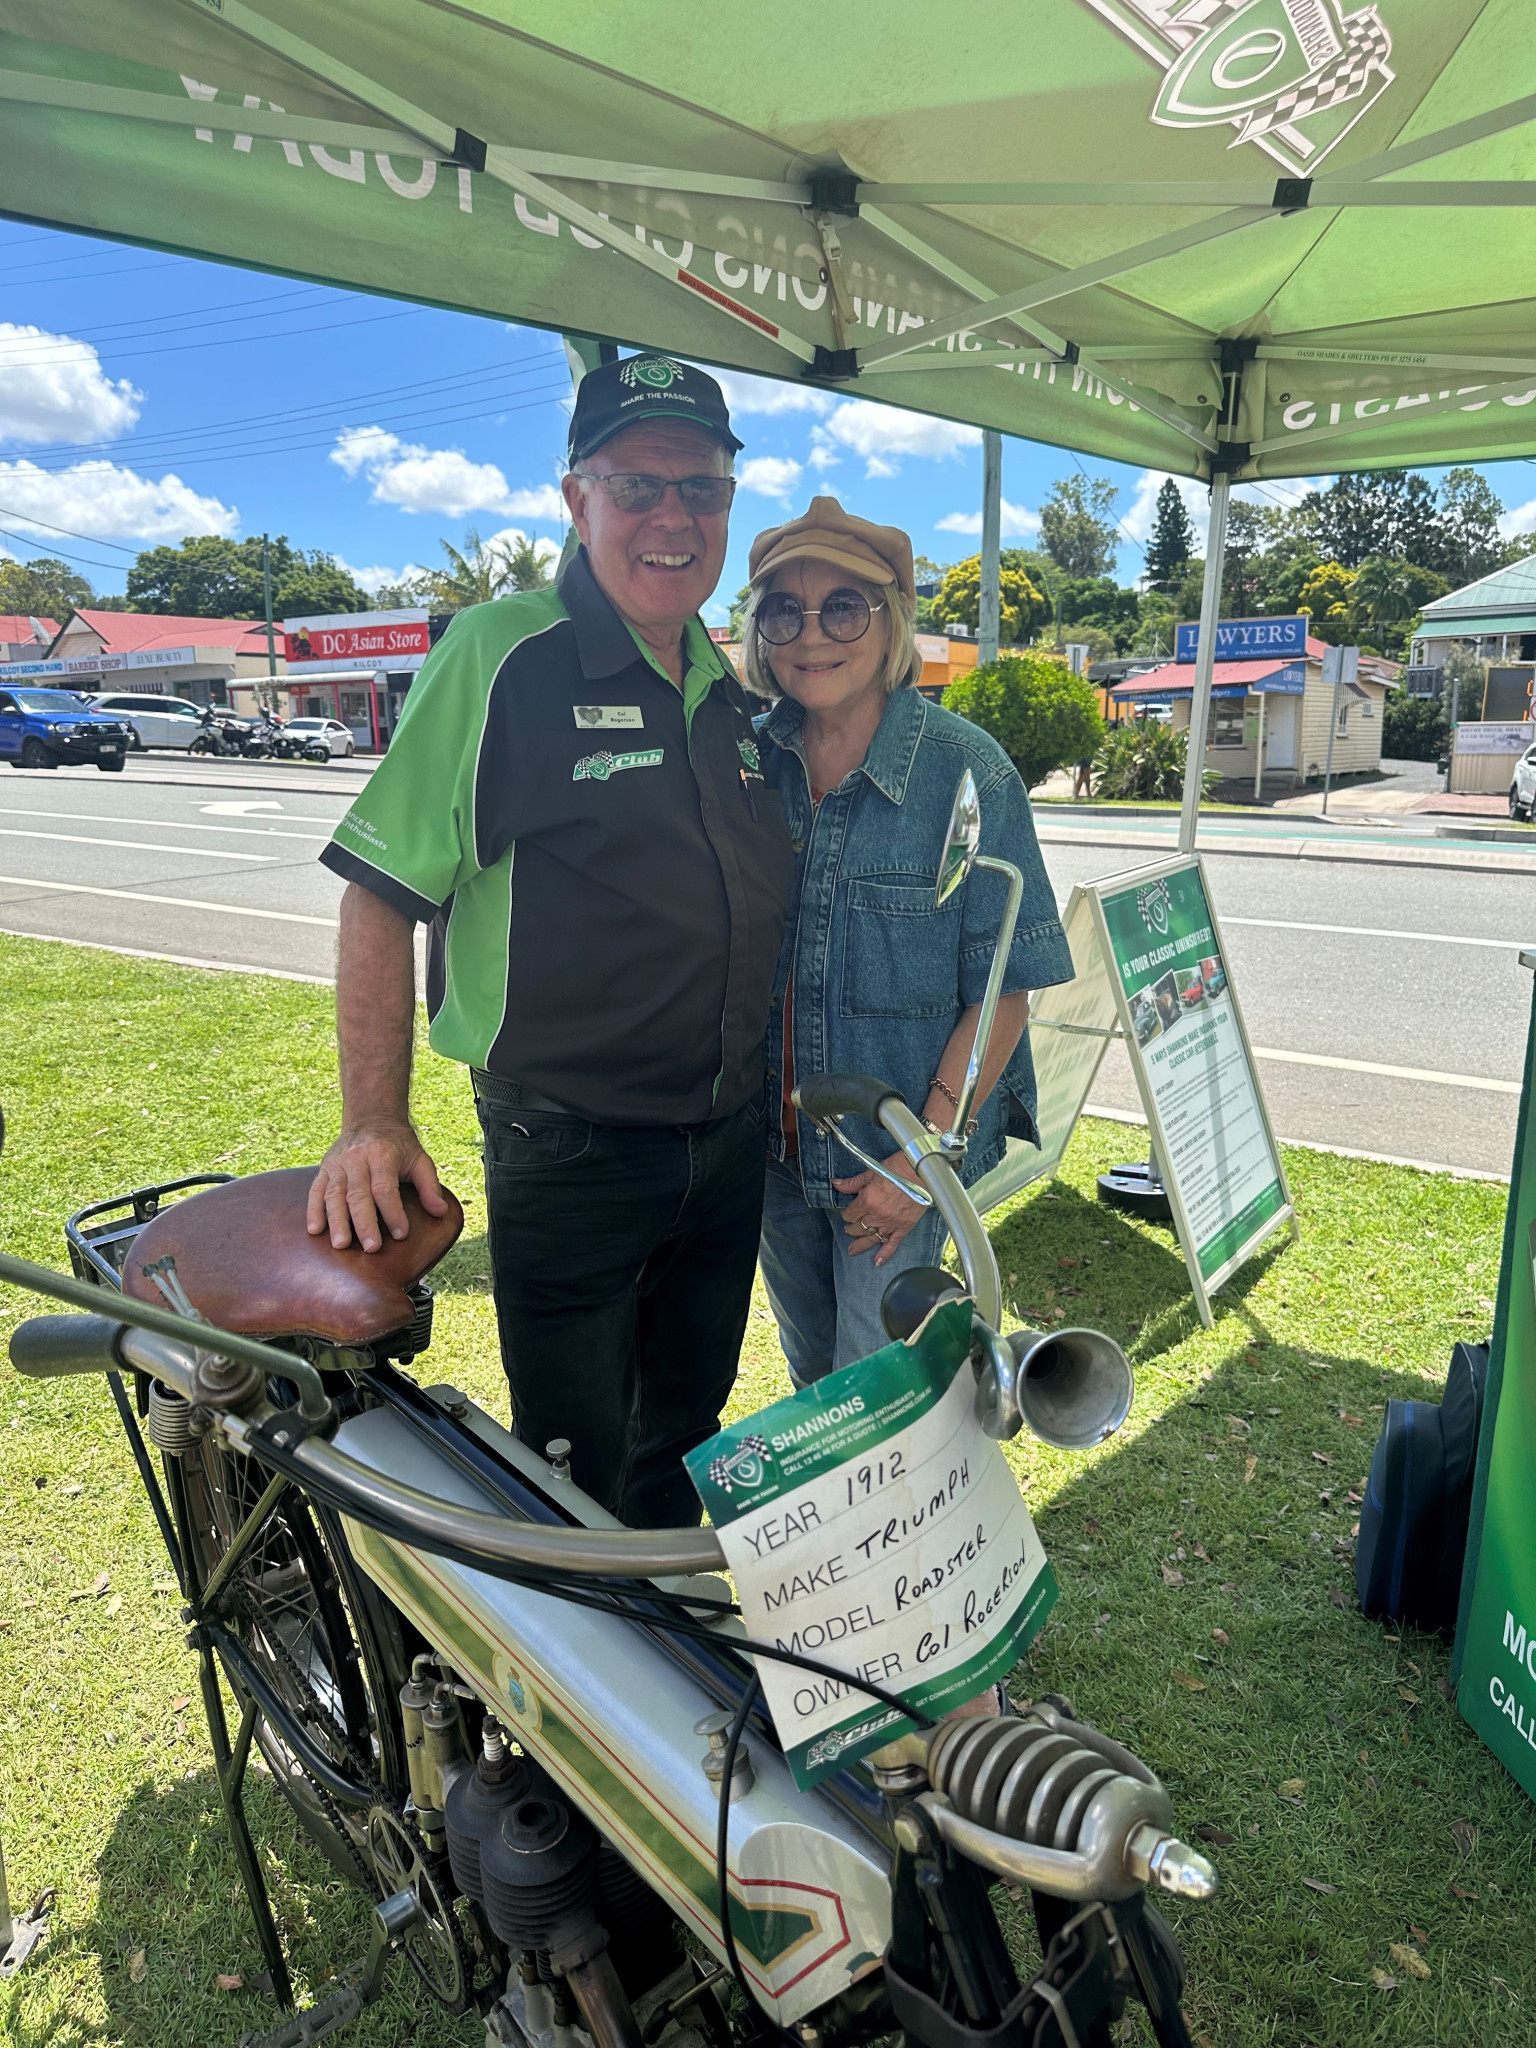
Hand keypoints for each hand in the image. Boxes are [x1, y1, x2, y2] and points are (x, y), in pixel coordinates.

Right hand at [306, 1122, 447, 1252]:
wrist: (371, 1118)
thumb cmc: (398, 1144)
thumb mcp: (419, 1158)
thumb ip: (430, 1186)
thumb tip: (440, 1212)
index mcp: (382, 1154)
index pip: (385, 1188)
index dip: (393, 1212)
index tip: (401, 1234)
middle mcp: (357, 1158)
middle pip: (358, 1194)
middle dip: (365, 1223)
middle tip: (371, 1248)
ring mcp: (338, 1163)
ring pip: (334, 1194)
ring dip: (337, 1221)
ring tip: (341, 1244)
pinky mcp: (324, 1168)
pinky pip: (316, 1190)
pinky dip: (314, 1210)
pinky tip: (315, 1230)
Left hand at [833, 1154, 925, 1266]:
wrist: (921, 1171)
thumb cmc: (897, 1168)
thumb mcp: (872, 1172)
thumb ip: (853, 1183)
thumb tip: (836, 1184)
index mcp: (867, 1200)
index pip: (850, 1214)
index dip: (847, 1215)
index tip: (848, 1214)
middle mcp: (877, 1215)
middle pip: (858, 1228)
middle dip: (851, 1229)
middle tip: (848, 1229)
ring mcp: (891, 1223)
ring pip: (871, 1238)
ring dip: (860, 1245)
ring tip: (852, 1250)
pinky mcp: (904, 1227)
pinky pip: (892, 1243)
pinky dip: (885, 1254)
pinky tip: (877, 1261)